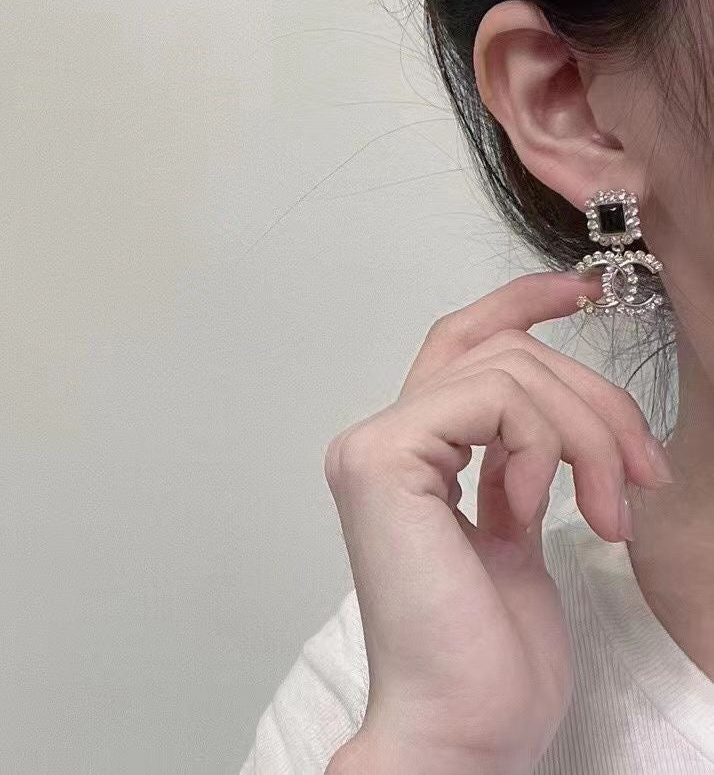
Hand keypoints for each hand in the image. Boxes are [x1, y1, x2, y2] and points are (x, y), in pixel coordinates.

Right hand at [323, 271, 672, 774]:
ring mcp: (374, 447)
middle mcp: (379, 440)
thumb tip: (549, 417)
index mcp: (407, 455)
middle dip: (592, 399)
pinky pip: (494, 401)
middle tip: (643, 470)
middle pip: (502, 353)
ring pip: (507, 370)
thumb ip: (514, 460)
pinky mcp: (383, 460)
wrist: (464, 726)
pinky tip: (545, 505)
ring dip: (586, 429)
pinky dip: (544, 444)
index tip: (583, 292)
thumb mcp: (518, 529)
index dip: (519, 304)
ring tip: (611, 506)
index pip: (460, 346)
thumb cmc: (490, 649)